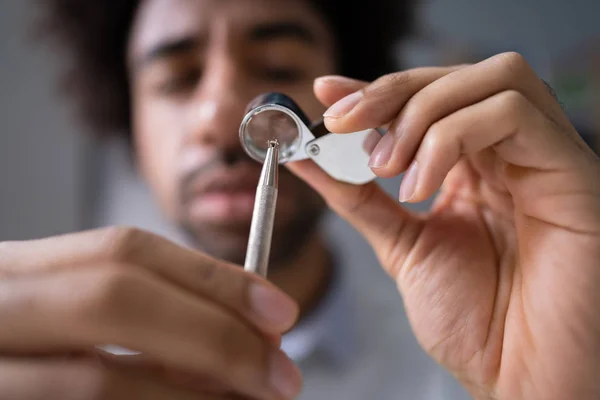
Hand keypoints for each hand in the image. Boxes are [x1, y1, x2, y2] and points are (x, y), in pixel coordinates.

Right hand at [0, 227, 301, 398]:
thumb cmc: (19, 347)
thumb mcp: (58, 314)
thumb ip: (138, 314)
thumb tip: (240, 336)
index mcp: (13, 272)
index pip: (124, 250)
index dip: (212, 277)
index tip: (279, 309)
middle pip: (116, 297)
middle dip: (212, 332)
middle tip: (279, 372)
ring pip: (97, 378)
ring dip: (190, 393)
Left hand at [288, 53, 599, 399]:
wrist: (520, 378)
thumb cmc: (476, 324)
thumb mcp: (401, 246)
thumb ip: (359, 197)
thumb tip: (310, 156)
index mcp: (474, 169)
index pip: (428, 99)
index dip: (376, 88)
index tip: (327, 92)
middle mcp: (510, 156)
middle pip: (457, 79)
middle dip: (390, 94)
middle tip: (345, 125)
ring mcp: (543, 158)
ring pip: (489, 80)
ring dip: (422, 114)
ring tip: (388, 168)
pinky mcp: (570, 170)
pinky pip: (512, 113)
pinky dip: (452, 137)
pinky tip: (423, 186)